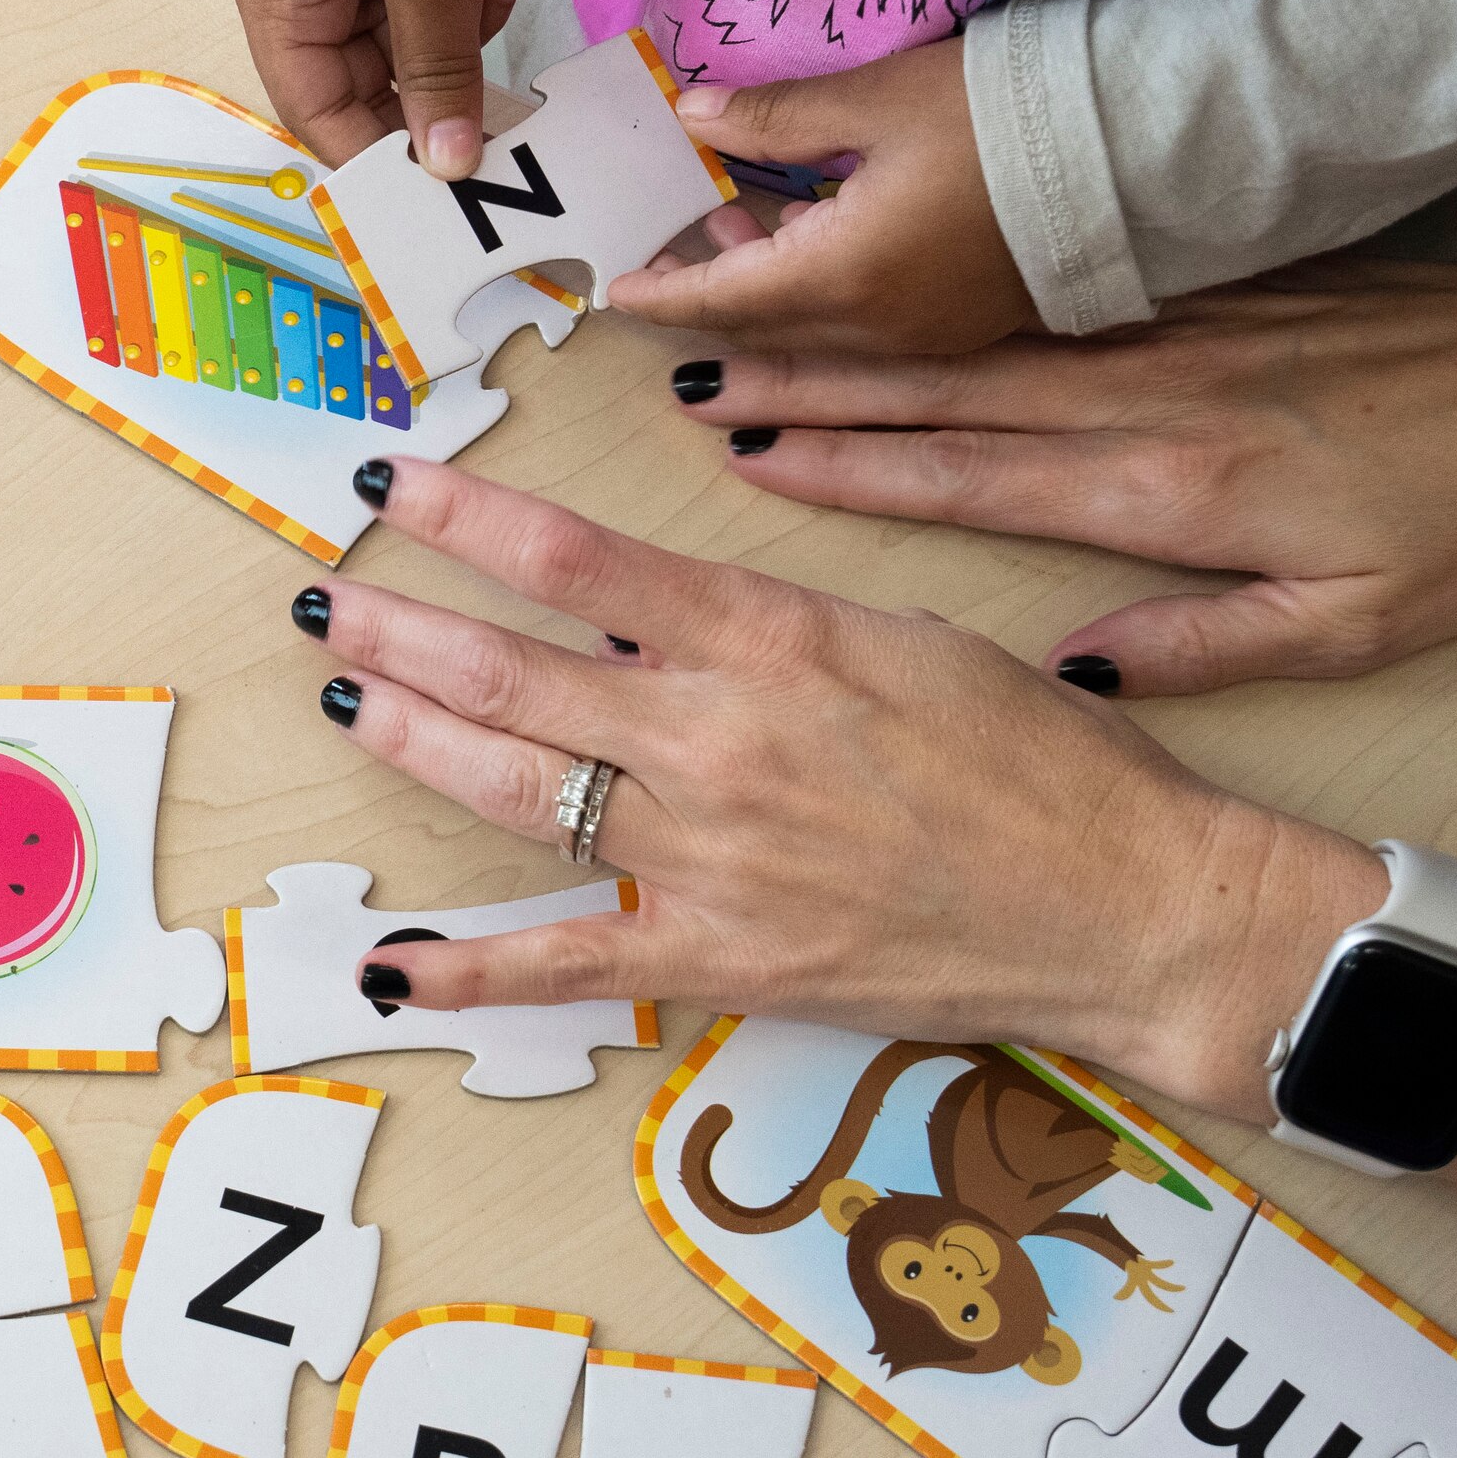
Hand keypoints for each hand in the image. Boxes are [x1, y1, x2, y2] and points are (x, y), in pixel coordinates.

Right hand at [234, 0, 556, 177]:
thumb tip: (446, 168)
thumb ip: (436, 80)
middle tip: (498, 86)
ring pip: (415, 54)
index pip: (312, 109)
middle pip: (366, 87)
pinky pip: (440, 13)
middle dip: (437, 81)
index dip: (373, 151)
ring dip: (467, 30)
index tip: (442, 183)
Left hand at [302, 457, 1377, 1107]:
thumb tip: (644, 606)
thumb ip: (763, 624)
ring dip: (413, 739)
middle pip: (515, 670)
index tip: (393, 486)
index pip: (578, 558)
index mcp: (773, 638)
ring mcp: (711, 854)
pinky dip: (471, 971)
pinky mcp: (723, 958)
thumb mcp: (902, 638)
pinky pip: (568, 962)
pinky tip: (391, 966)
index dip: (466, 519)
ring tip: (342, 697)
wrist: (1130, 902)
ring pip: (520, 786)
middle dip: (401, 628)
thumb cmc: (1042, 760)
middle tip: (326, 599)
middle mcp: (721, 737)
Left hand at [603, 36, 1036, 353]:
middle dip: (704, 294)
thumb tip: (691, 113)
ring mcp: (926, 337)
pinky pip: (863, 328)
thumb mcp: (877, 99)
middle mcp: (877, 330)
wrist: (1137, 153)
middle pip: (760, 327)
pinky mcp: (966, 325)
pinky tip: (813, 240)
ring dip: (761, 290)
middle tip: (662, 249)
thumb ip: (774, 116)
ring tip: (731, 223)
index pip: (722, 301)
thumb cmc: (1001, 117)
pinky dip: (817, 293)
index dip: (662, 295)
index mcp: (843, 279)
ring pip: (812, 331)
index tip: (615, 289)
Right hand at [682, 205, 1456, 692]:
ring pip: (996, 342)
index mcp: (1183, 484)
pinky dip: (975, 312)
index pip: (974, 473)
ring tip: (773, 337)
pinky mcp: (1228, 298)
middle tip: (697, 378)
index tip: (745, 449)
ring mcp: (1189, 333)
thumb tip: (1076, 675)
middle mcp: (1162, 395)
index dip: (852, 465)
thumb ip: (1210, 644)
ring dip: (873, 343)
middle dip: (817, 386)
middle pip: (952, 392)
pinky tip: (917, 306)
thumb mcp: (1370, 620)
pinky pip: (1066, 311)